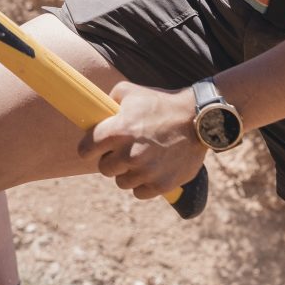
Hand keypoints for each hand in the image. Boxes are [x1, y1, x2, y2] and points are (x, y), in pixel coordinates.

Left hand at [84, 80, 206, 201]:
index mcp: (118, 131)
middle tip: (123, 151)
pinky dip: (143, 184)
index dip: (89, 148)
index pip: (85, 150)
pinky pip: (139, 192)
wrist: (199, 119)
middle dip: (111, 160)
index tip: (94, 147)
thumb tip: (94, 111)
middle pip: (104, 168)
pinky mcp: (161, 184)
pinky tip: (150, 171)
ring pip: (121, 182)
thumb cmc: (162, 103)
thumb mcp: (130, 92)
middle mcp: (130, 154)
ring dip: (127, 173)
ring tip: (140, 159)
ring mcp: (146, 171)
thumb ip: (108, 101)